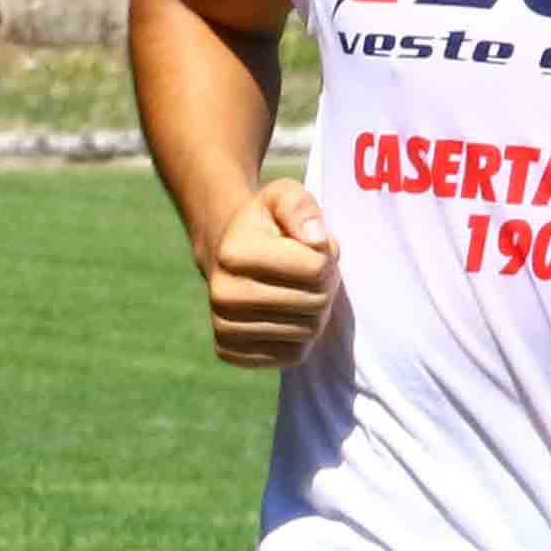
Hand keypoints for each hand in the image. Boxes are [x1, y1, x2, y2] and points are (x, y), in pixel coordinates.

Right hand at [201, 176, 337, 368]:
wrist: (228, 256)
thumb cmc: (266, 225)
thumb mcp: (284, 196)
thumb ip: (301, 206)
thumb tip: (316, 239)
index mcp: (233, 252)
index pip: (315, 269)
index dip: (328, 257)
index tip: (316, 247)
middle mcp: (221, 293)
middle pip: (314, 303)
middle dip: (327, 285)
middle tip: (315, 272)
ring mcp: (223, 326)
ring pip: (307, 332)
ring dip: (317, 312)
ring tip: (302, 290)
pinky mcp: (230, 352)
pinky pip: (292, 355)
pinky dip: (302, 337)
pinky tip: (289, 315)